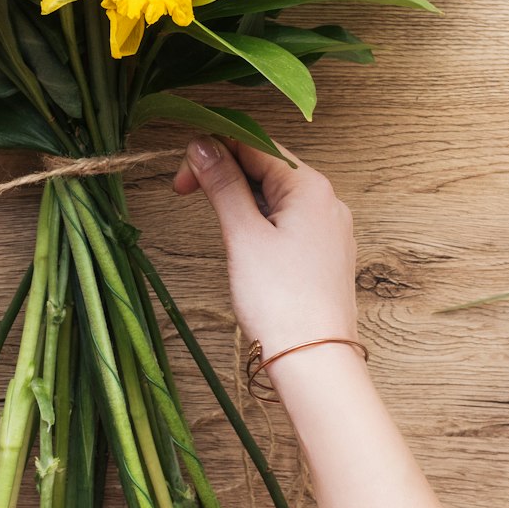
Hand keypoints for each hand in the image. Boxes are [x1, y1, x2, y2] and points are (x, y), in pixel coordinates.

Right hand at [174, 138, 358, 361]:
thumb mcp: (243, 235)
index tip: (179, 179)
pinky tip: (243, 242)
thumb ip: (222, 184)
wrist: (315, 363)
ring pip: (274, 195)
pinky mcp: (325, 254)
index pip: (252, 144)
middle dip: (222, 174)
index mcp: (310, 186)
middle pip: (265, 166)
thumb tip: (202, 145)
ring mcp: (329, 228)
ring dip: (238, 198)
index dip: (210, 152)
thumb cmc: (280, 301)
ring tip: (217, 225)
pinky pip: (287, 221)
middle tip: (184, 195)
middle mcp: (327, 200)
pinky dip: (258, 221)